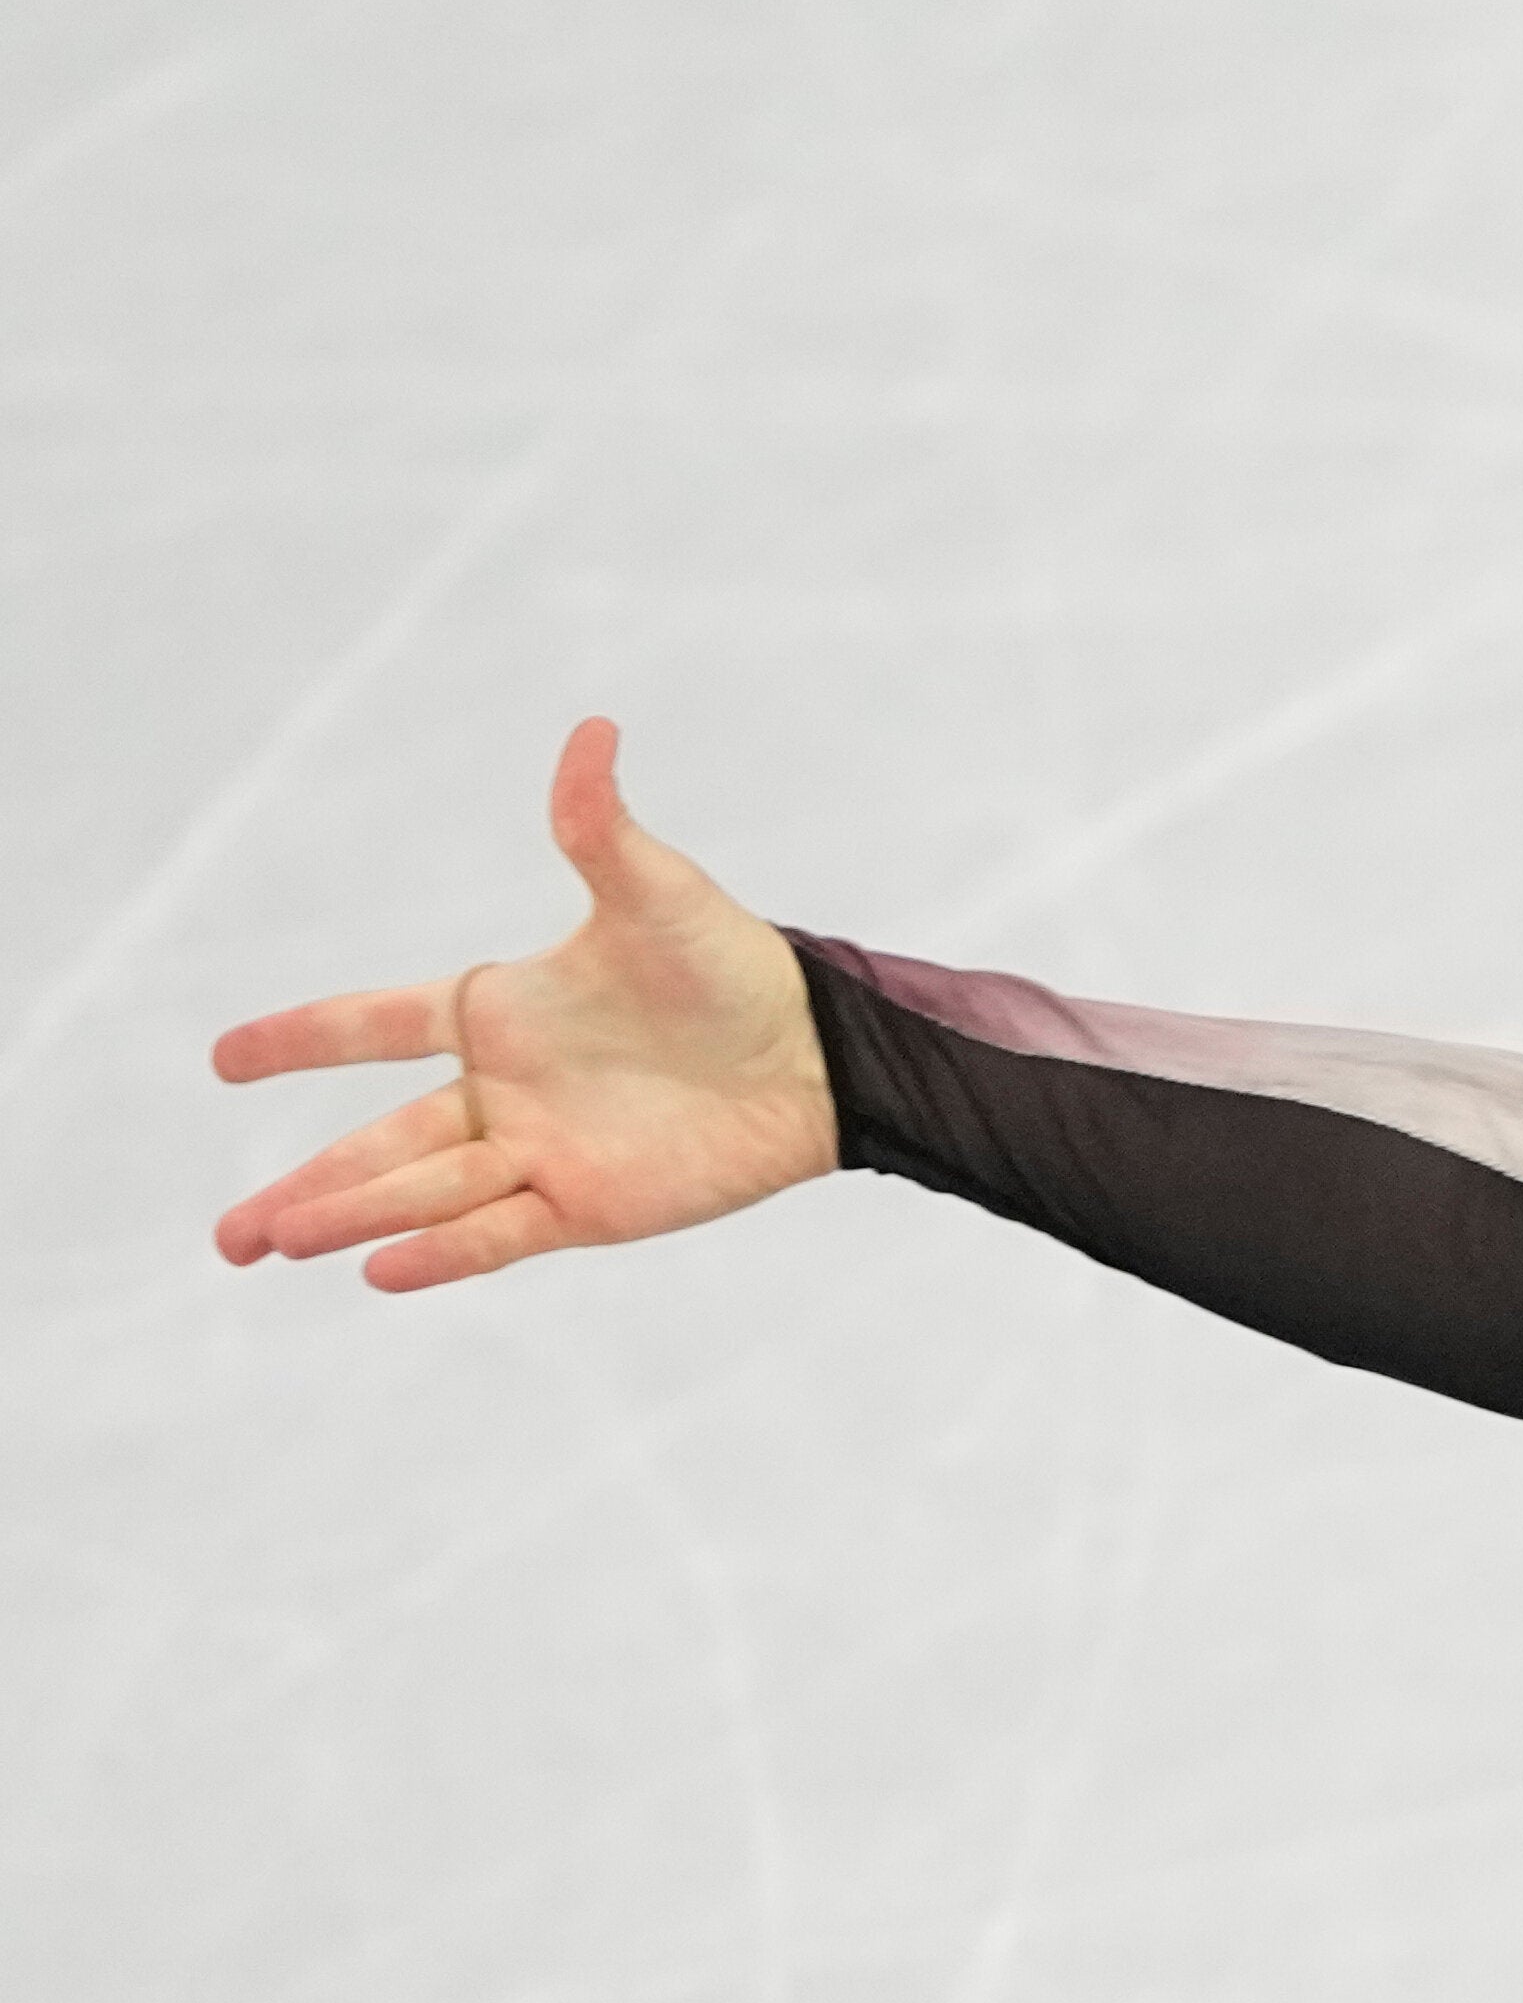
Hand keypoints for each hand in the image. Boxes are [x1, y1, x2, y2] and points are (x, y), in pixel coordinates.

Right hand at [209, 717, 837, 1289]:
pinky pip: (500, 1234)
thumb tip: (594, 730)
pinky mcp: (591, 1205)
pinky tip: (378, 1272)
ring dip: (347, 1215)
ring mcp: (543, 1151)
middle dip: (305, 1182)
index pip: (374, 1024)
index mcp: (498, 1009)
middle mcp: (506, 1089)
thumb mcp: (656, 893)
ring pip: (422, 1191)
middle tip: (229, 1233)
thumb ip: (598, 826)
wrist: (820, 1056)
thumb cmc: (735, 966)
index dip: (300, 1038)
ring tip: (262, 1244)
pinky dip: (442, 1252)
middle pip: (380, 1140)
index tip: (222, 1060)